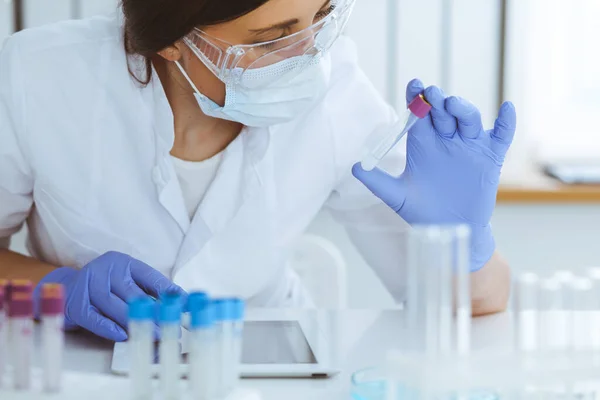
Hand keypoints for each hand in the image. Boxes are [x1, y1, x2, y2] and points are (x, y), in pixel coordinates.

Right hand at [34, 251, 186, 340]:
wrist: (63, 290)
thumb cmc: (104, 288)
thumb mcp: (126, 281)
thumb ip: (150, 291)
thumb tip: (182, 303)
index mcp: (122, 262)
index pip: (150, 277)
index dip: (169, 291)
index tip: (186, 304)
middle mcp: (105, 270)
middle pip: (134, 294)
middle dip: (155, 313)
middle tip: (172, 327)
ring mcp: (88, 285)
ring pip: (115, 306)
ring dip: (135, 323)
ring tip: (154, 335)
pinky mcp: (75, 304)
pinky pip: (94, 318)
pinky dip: (109, 328)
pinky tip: (123, 335)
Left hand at [353, 79, 516, 270]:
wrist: (448, 229)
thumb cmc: (422, 211)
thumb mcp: (397, 196)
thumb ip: (377, 181)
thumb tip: (354, 168)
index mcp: (423, 142)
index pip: (419, 113)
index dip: (416, 98)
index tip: (413, 85)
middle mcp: (446, 139)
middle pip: (443, 112)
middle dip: (437, 100)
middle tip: (430, 94)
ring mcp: (469, 146)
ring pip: (468, 119)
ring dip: (462, 108)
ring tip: (452, 104)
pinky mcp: (490, 157)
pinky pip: (501, 136)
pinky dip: (507, 122)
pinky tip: (506, 108)